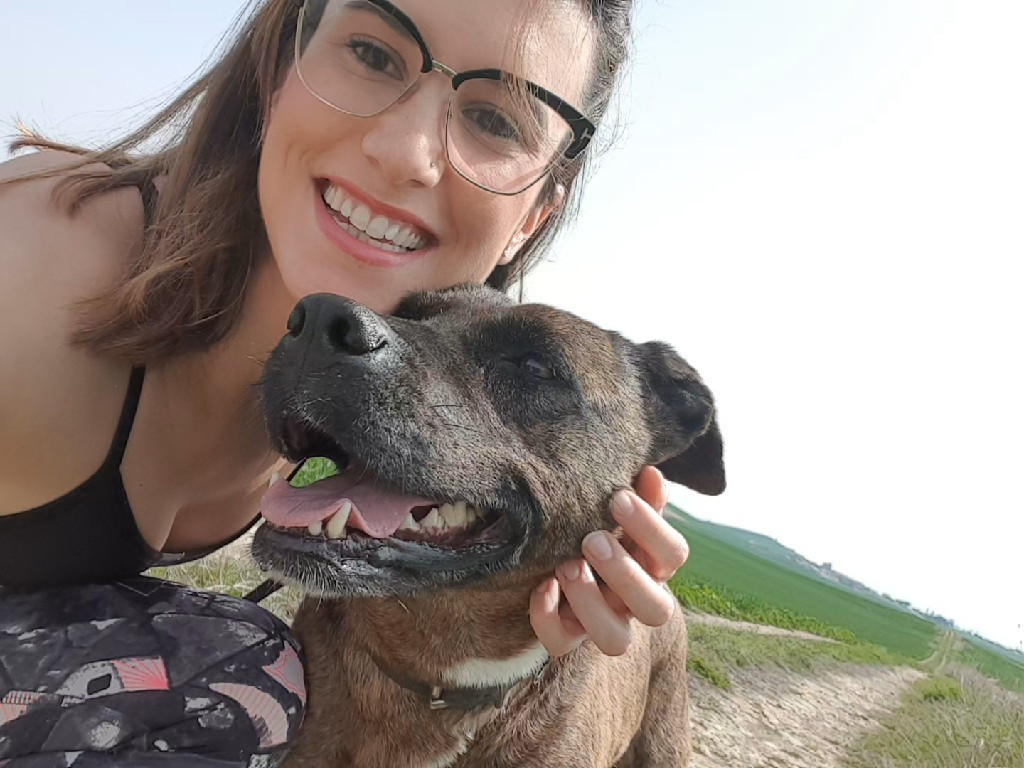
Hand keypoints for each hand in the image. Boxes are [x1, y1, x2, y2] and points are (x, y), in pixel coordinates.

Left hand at [529, 466, 689, 656]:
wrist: (558, 558)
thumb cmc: (598, 528)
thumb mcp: (618, 513)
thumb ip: (638, 497)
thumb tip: (649, 473)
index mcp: (654, 566)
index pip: (675, 555)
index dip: (651, 529)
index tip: (618, 498)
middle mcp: (635, 602)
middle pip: (656, 610)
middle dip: (624, 574)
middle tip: (591, 540)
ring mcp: (603, 623)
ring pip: (615, 640)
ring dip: (590, 602)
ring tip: (565, 566)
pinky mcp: (567, 637)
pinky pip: (560, 644)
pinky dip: (547, 617)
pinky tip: (541, 585)